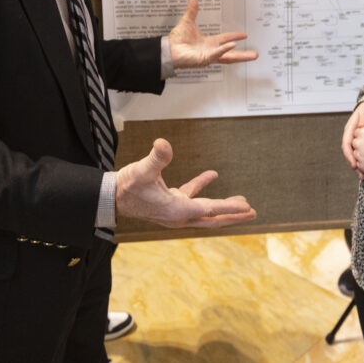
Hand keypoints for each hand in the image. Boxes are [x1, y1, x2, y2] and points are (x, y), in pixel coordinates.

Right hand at [115, 138, 256, 228]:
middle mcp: (179, 215)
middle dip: (233, 215)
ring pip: (205, 211)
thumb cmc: (127, 186)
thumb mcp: (142, 170)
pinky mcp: (170, 203)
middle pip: (213, 218)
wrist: (111, 197)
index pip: (210, 209)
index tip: (248, 208)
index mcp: (177, 210)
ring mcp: (175, 211)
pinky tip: (212, 175)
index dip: (230, 208)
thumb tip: (163, 143)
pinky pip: (191, 197)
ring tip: (241, 201)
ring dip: (222, 206)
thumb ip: (156, 158)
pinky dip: (202, 187)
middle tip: (252, 212)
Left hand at [169, 0, 258, 68]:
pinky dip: (224, 49)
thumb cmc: (176, 40)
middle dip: (243, 54)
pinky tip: (232, 45)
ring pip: (228, 57)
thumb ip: (192, 10)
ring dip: (240, 55)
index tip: (244, 35)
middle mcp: (210, 50)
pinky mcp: (205, 59)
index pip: (225, 39)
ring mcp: (209, 56)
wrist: (168, 49)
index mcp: (208, 42)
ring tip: (251, 55)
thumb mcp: (187, 21)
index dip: (234, 36)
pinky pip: (217, 54)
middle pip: (231, 53)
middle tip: (255, 54)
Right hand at [342, 102, 363, 179]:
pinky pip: (363, 156)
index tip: (355, 164)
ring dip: (361, 168)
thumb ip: (363, 120)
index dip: (350, 156)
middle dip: (356, 166)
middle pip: (351, 155)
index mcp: (350, 129)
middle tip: (362, 175)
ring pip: (357, 157)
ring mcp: (358, 142)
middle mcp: (352, 137)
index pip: (346, 145)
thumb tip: (361, 130)